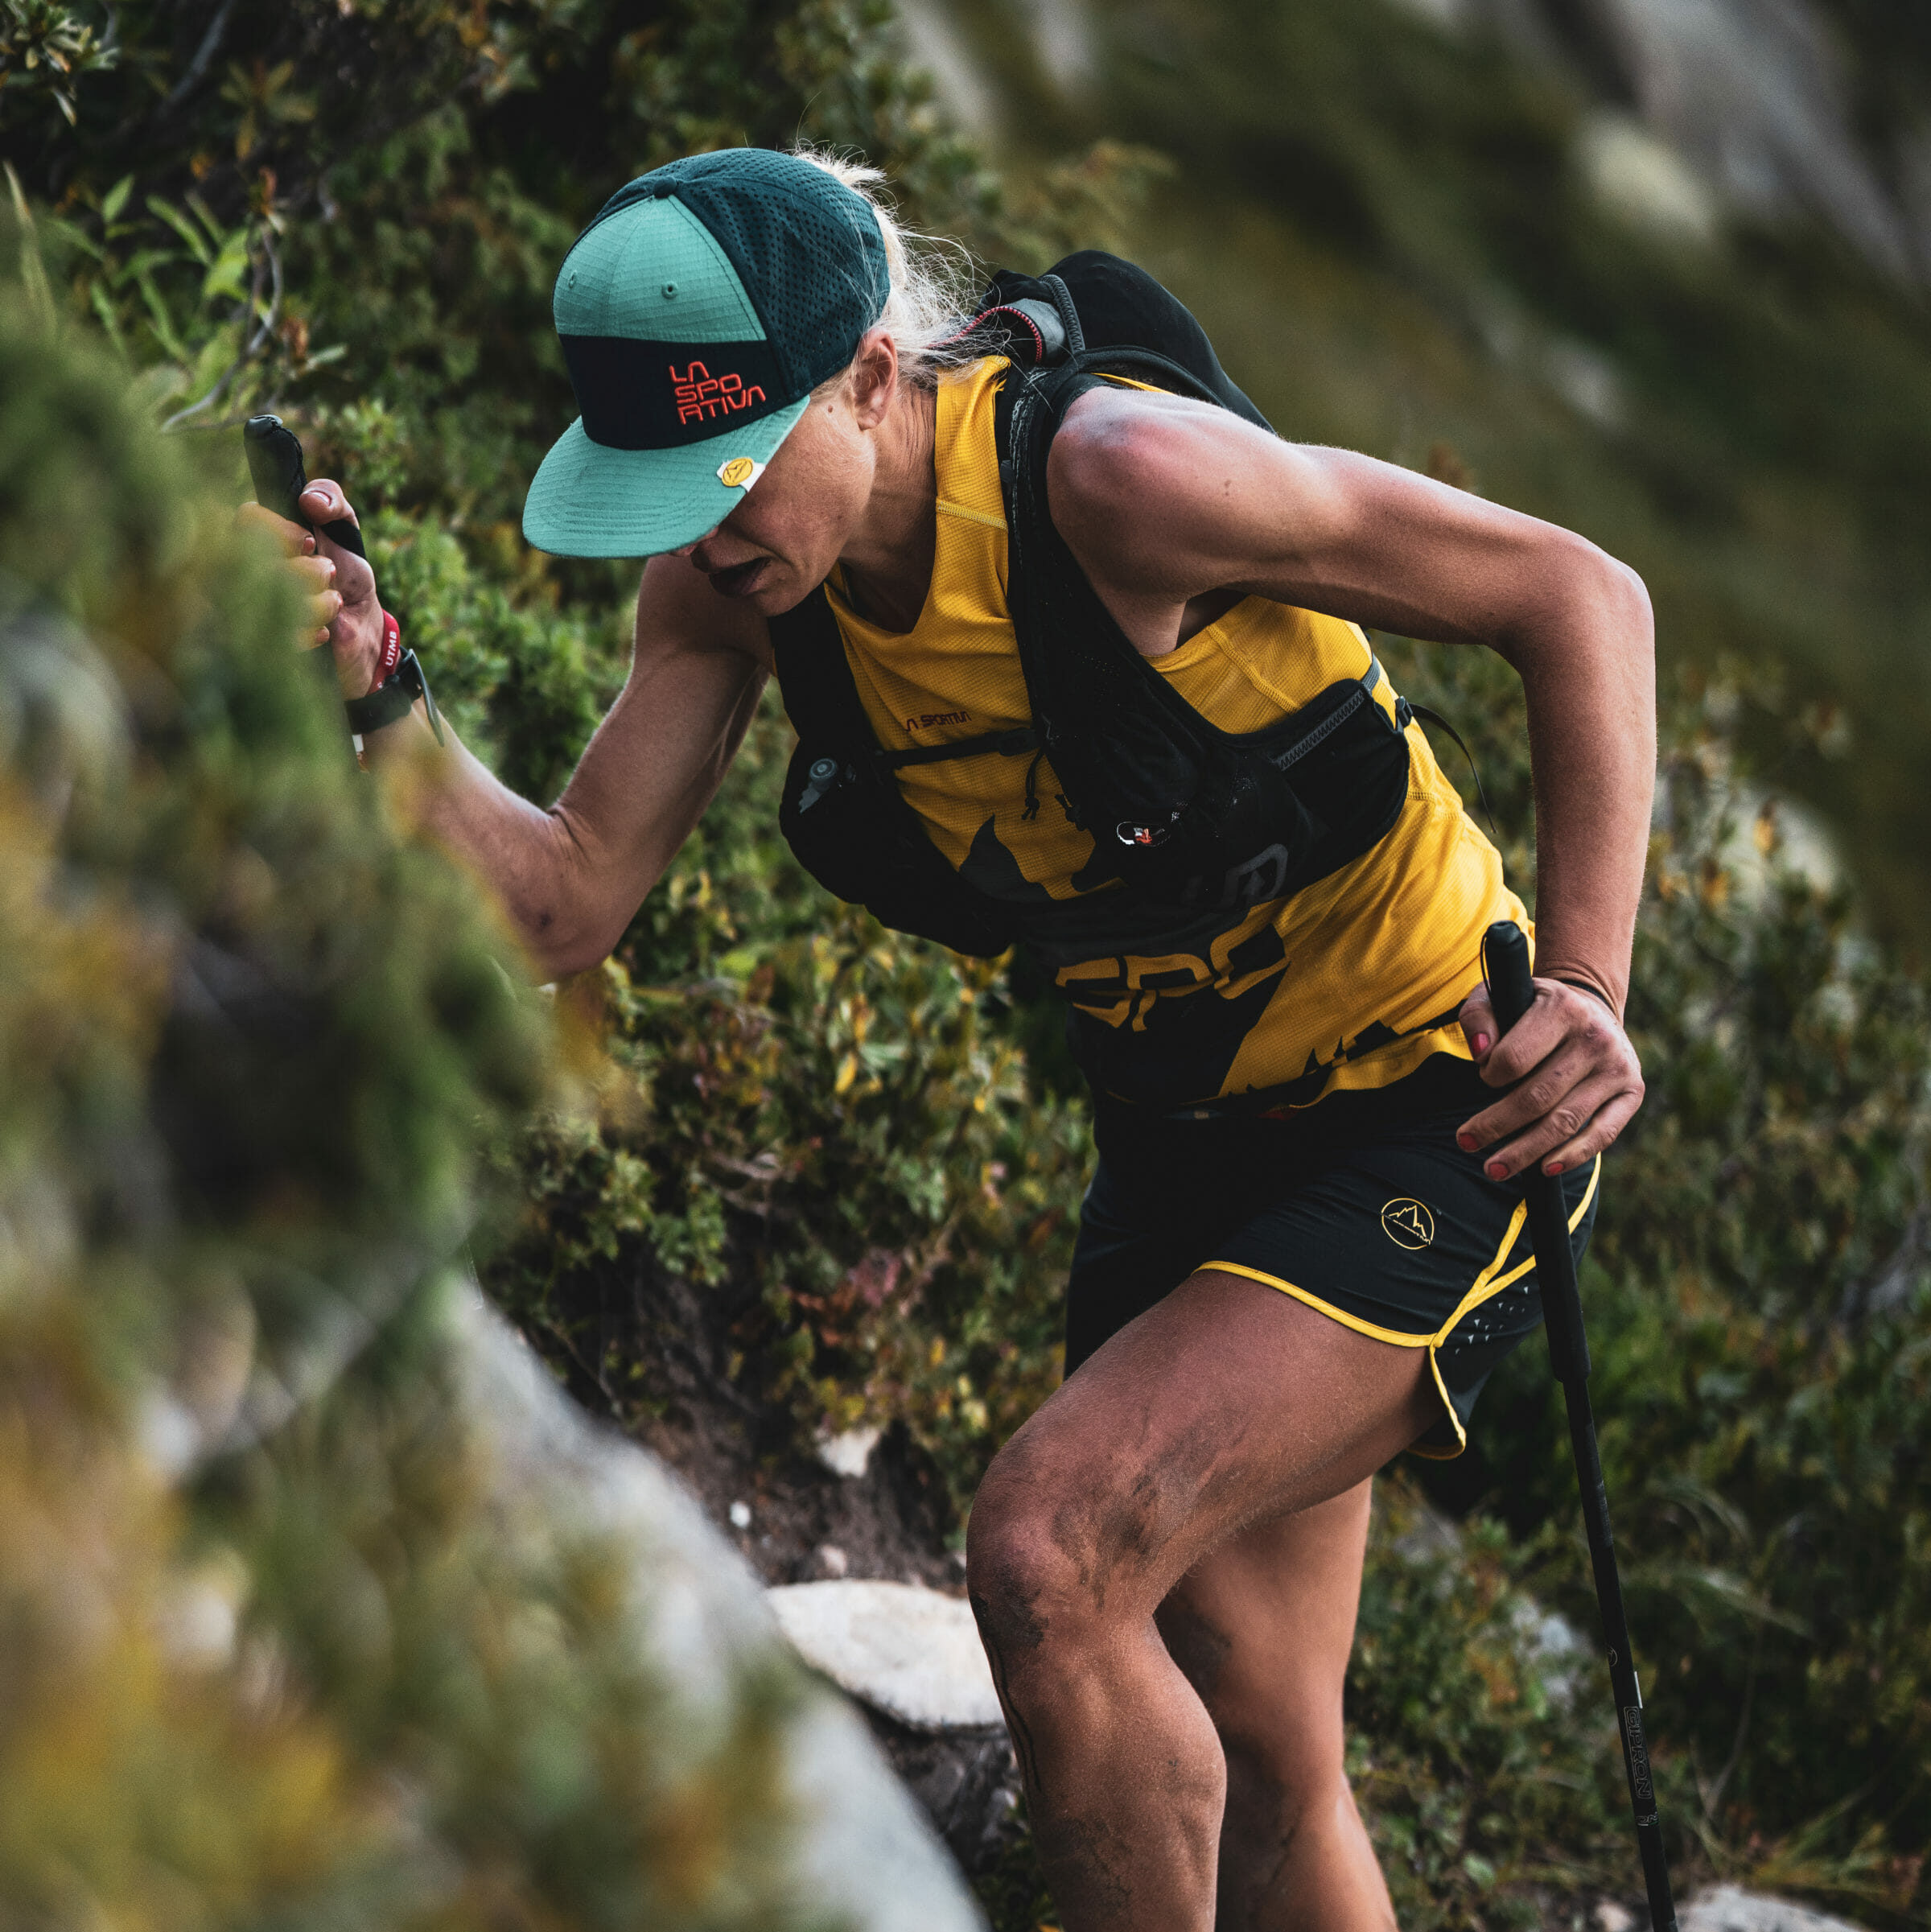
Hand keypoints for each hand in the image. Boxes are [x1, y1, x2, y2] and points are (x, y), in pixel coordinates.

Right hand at [237, 480, 383, 695]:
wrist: (361, 629)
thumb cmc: (345, 572)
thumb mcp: (345, 530)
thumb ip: (333, 501)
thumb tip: (310, 500)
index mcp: (253, 536)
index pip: (246, 518)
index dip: (280, 530)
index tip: (308, 542)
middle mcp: (240, 569)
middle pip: (258, 562)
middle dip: (307, 570)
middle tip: (328, 572)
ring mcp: (245, 608)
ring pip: (273, 600)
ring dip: (317, 601)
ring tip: (332, 602)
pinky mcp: (260, 643)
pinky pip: (281, 635)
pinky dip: (313, 629)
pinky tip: (324, 629)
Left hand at [1455, 976, 1643, 1179]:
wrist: (1590, 1007)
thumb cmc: (1532, 1009)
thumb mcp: (1500, 996)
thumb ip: (1478, 1017)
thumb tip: (1481, 1053)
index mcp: (1562, 1008)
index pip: (1514, 1059)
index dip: (1489, 1076)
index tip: (1483, 1077)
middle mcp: (1595, 1037)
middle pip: (1537, 1097)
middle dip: (1496, 1125)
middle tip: (1466, 1143)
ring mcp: (1616, 1067)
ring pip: (1565, 1121)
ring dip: (1526, 1151)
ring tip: (1494, 1169)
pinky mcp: (1632, 1091)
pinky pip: (1603, 1133)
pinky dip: (1574, 1155)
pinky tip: (1545, 1169)